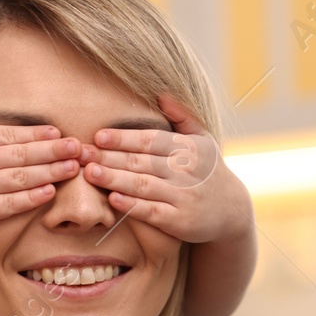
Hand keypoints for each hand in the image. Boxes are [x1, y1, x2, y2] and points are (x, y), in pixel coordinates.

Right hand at [0, 82, 84, 252]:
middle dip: (50, 150)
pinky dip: (30, 198)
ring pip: (18, 177)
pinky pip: (9, 203)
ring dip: (48, 172)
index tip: (58, 132)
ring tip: (72, 167)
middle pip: (17, 154)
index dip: (33, 133)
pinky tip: (50, 192)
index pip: (4, 134)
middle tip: (77, 147)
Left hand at [79, 94, 252, 243]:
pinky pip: (153, 211)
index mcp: (189, 149)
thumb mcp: (204, 140)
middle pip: (142, 162)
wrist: (233, 211)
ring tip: (89, 173)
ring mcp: (184, 197)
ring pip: (143, 185)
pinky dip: (132, 205)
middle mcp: (187, 172)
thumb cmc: (210, 171)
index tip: (99, 136)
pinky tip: (113, 199)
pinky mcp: (181, 221)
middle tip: (82, 153)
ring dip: (115, 179)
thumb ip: (182, 117)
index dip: (124, 138)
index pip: (151, 140)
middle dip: (109, 157)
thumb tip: (162, 94)